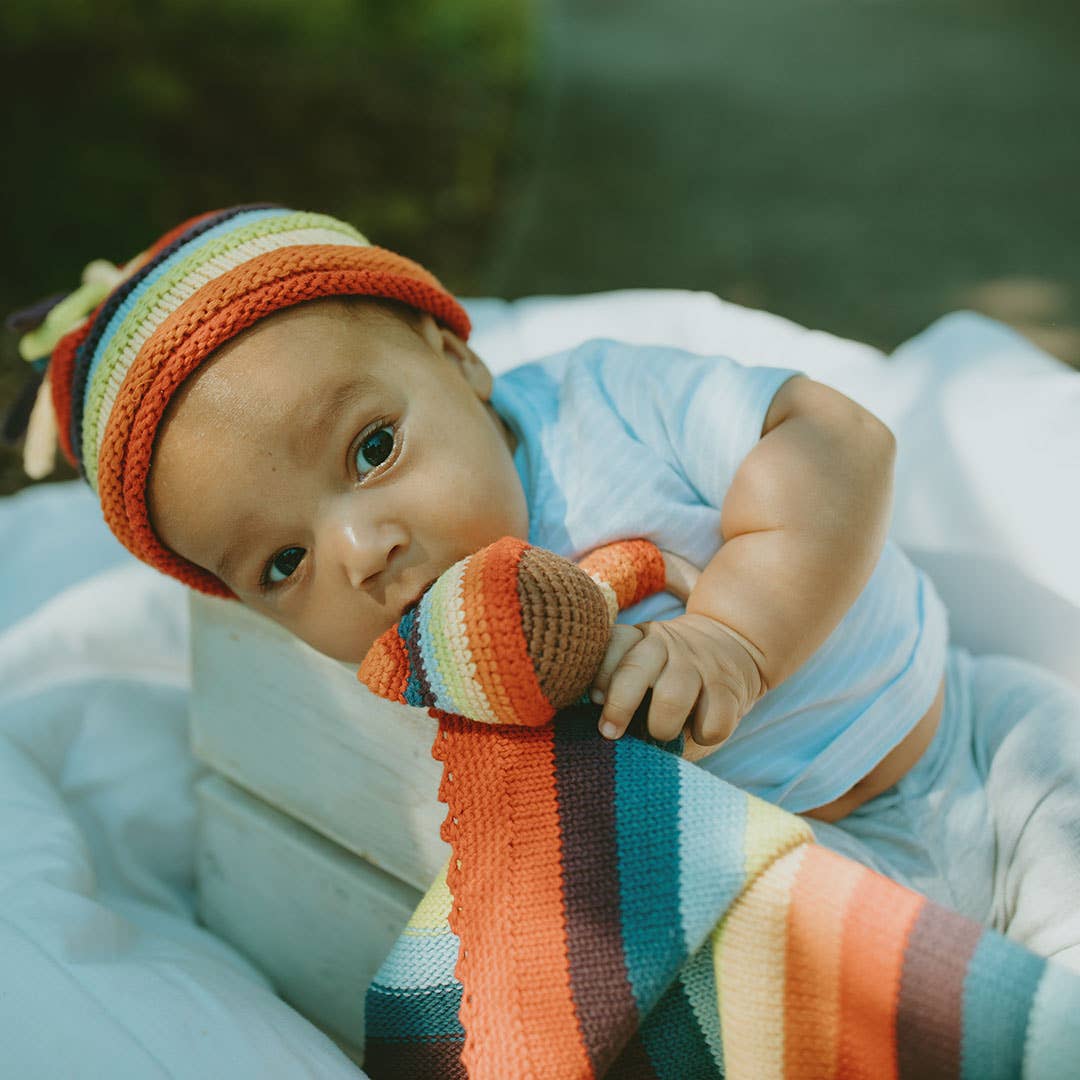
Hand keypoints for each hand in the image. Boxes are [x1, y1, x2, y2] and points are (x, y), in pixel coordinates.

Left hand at [591, 613, 764, 745]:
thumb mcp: (646, 668)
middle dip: (619, 706)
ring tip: (661, 733)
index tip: (595, 699)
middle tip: (610, 733)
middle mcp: (668, 645)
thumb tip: (597, 734)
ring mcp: (700, 664)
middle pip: (636, 670)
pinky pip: (713, 720)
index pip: (614, 643)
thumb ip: (620, 690)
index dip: (600, 674)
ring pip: (672, 697)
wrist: (735, 645)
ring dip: (661, 726)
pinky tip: (700, 731)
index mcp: (641, 637)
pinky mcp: (730, 687)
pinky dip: (704, 734)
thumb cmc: (672, 677)